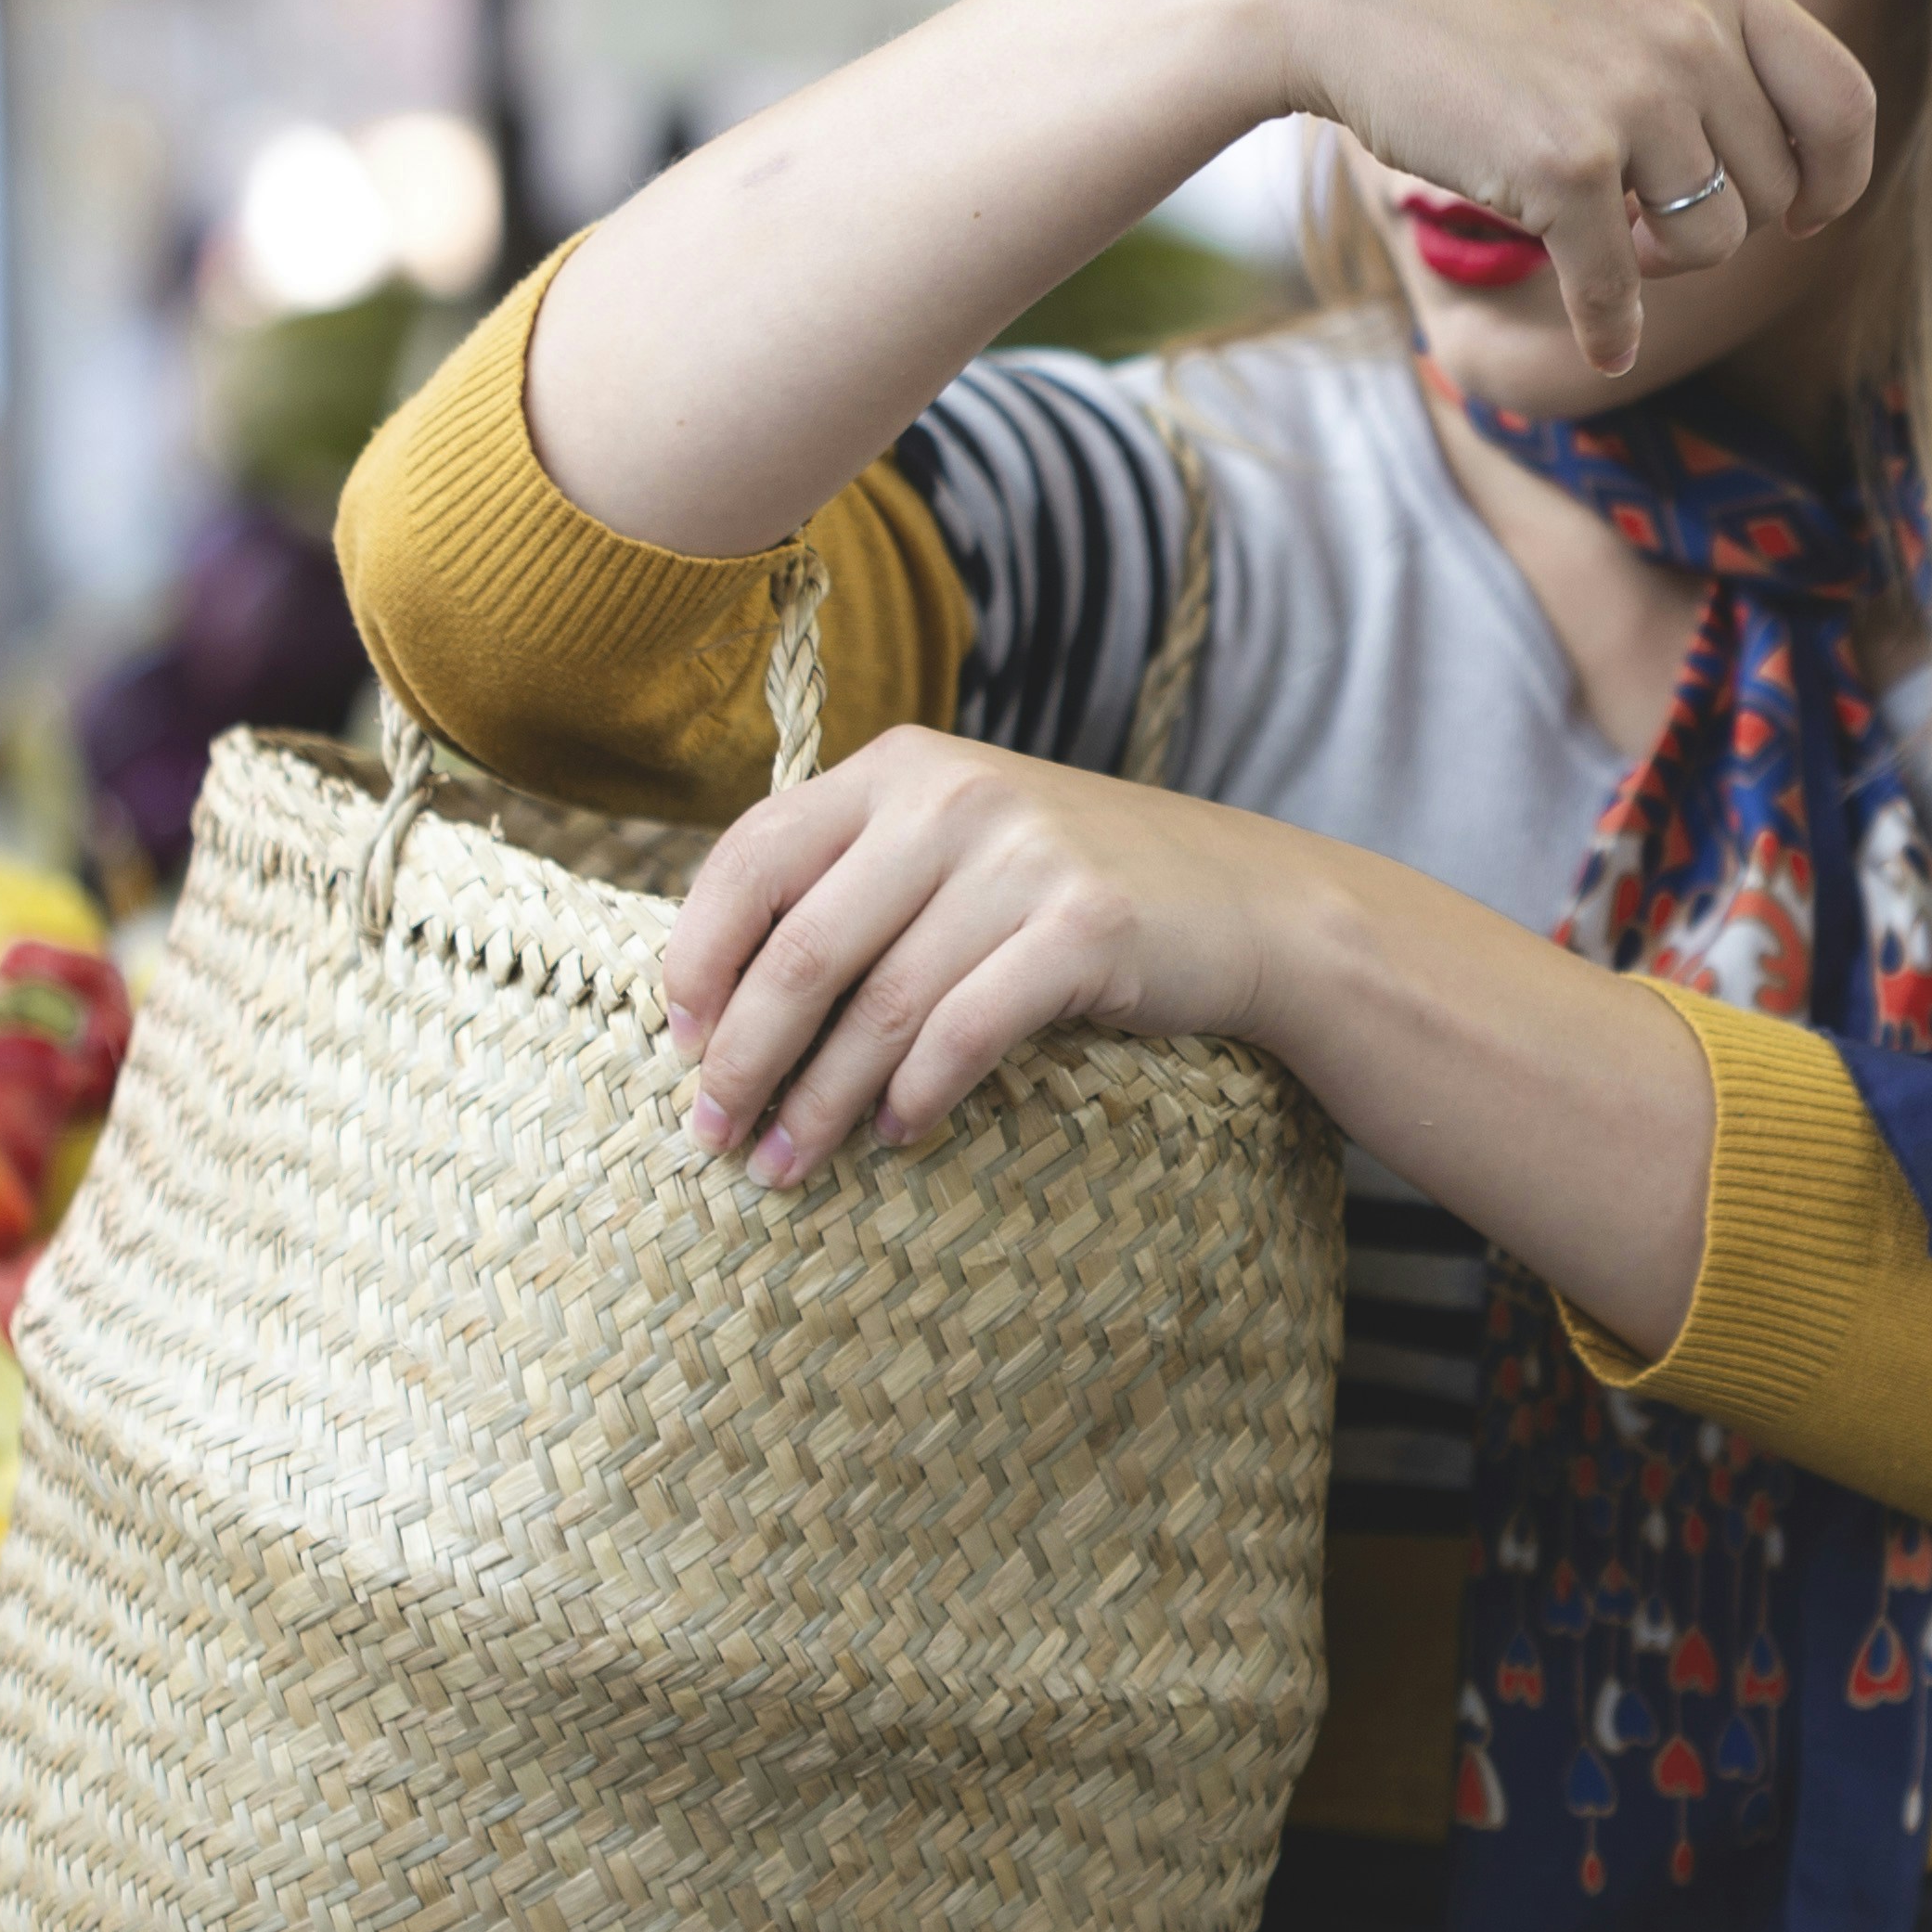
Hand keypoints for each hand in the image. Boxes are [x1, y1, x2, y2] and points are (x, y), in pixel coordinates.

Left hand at [660, 728, 1326, 1187]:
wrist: (1250, 903)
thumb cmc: (1075, 889)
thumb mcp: (959, 843)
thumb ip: (855, 877)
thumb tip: (715, 994)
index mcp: (899, 766)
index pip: (751, 856)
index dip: (699, 959)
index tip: (681, 1044)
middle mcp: (953, 796)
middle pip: (803, 946)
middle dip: (744, 1056)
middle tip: (710, 1135)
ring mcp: (1023, 858)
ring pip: (877, 1006)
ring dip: (817, 1103)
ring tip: (785, 1164)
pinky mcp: (1086, 928)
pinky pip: (964, 1033)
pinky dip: (916, 1096)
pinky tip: (897, 1133)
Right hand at [1174, 0, 1879, 374]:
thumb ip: (1698, 36)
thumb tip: (1777, 164)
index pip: (1844, 102)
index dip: (1835, 176)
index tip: (1802, 211)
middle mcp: (1690, 34)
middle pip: (1768, 188)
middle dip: (1715, 220)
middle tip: (1644, 220)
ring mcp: (1631, 100)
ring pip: (1712, 243)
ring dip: (1663, 266)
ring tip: (1611, 243)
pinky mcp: (1562, 167)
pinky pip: (1619, 289)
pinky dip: (1613, 331)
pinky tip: (1602, 349)